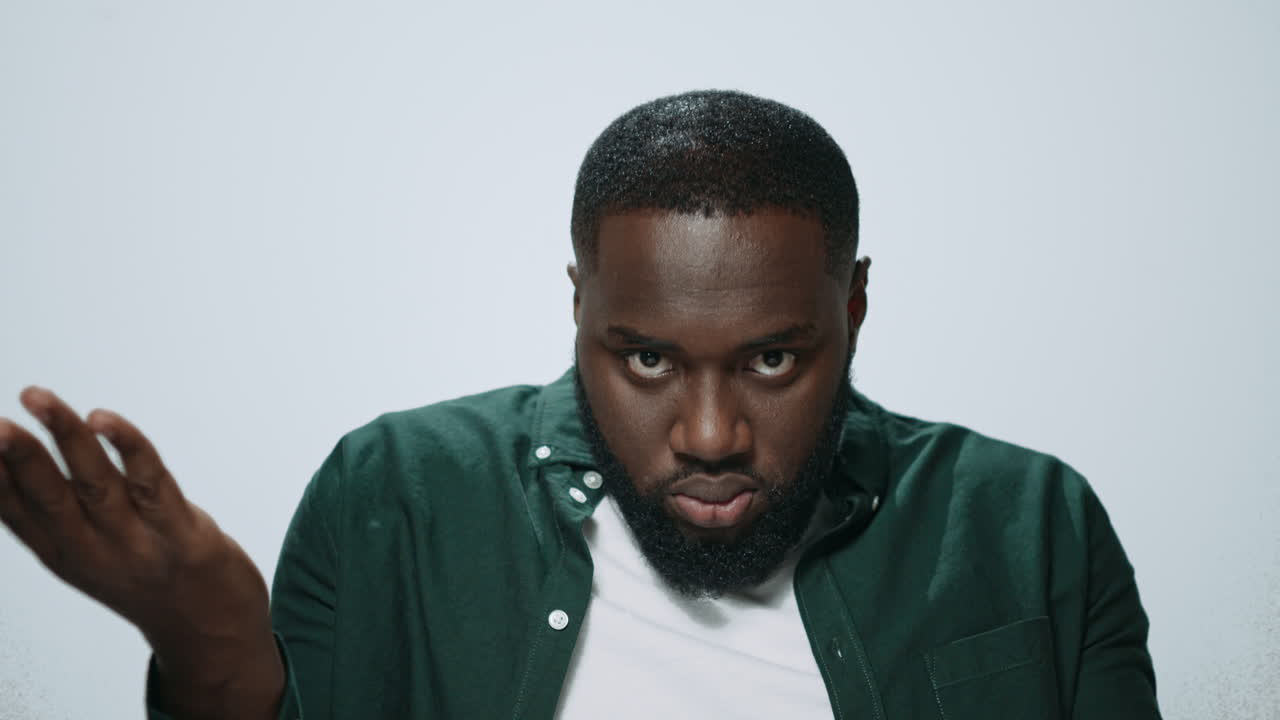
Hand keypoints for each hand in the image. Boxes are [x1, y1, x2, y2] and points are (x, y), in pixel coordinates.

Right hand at [0, 387, 281, 718]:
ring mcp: (137, 542)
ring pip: (94, 482)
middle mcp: (93, 550)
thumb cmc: (149, 578)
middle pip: (47, 498)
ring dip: (66, 438)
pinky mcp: (182, 534)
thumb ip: (54, 517)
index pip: (15, 512)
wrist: (212, 631)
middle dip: (18, 458)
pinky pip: (152, 483)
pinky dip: (129, 447)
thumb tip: (12, 464)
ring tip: (38, 399)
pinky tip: (106, 420)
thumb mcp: (88, 556)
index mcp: (63, 554)